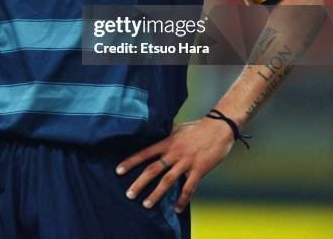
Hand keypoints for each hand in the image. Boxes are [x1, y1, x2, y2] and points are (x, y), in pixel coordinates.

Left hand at [115, 118, 234, 211]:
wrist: (218, 129)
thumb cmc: (197, 128)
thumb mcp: (177, 127)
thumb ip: (165, 131)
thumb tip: (153, 128)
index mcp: (167, 142)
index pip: (145, 153)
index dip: (131, 161)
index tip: (118, 170)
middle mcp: (174, 153)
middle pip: (153, 169)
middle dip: (139, 182)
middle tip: (129, 194)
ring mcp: (186, 162)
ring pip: (168, 180)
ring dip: (156, 194)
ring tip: (146, 205)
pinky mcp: (199, 170)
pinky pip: (189, 187)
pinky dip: (183, 200)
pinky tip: (176, 209)